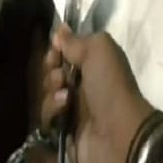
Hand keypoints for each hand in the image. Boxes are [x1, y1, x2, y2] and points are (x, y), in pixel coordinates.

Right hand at [42, 26, 152, 162]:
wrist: (117, 133)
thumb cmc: (110, 86)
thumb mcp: (99, 51)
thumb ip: (77, 40)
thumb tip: (60, 30)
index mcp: (93, 62)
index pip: (65, 50)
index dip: (56, 48)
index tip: (55, 49)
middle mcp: (81, 82)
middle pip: (51, 70)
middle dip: (50, 69)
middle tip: (60, 74)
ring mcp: (71, 106)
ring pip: (46, 91)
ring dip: (51, 89)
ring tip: (66, 94)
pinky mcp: (61, 128)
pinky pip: (46, 114)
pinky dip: (52, 109)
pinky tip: (64, 109)